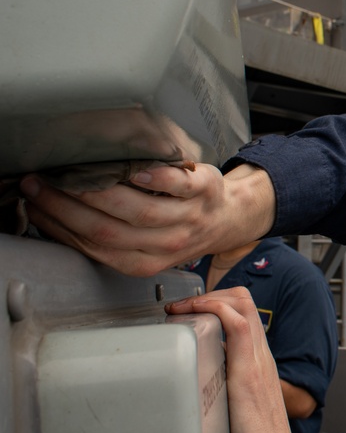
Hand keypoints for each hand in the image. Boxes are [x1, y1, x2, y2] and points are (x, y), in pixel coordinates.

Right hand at [20, 162, 275, 275]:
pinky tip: (130, 170)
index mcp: (145, 262)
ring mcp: (188, 218)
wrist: (226, 217)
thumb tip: (51, 218)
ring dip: (101, 192)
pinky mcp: (204, 191)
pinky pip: (176, 186)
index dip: (60, 226)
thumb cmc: (176, 227)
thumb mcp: (143, 244)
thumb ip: (106, 235)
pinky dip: (153, 179)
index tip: (32, 204)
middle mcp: (167, 245)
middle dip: (67, 207)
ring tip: (71, 174)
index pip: (95, 246)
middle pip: (110, 230)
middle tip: (38, 184)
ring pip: (139, 210)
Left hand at [166, 288, 311, 432]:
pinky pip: (239, 324)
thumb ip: (220, 403)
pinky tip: (194, 315)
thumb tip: (191, 404)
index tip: (187, 313)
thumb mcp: (235, 418)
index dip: (216, 304)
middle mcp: (262, 359)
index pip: (244, 317)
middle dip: (210, 294)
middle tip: (182, 308)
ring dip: (207, 298)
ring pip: (242, 306)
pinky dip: (215, 309)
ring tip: (182, 310)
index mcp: (259, 367)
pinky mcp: (250, 372)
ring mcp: (258, 363)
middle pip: (244, 302)